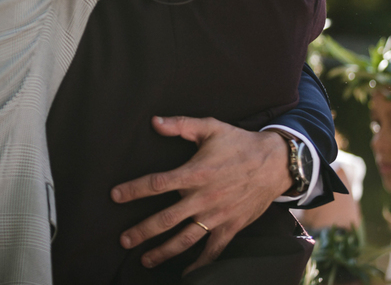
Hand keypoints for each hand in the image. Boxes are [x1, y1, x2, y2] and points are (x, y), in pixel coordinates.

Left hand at [110, 117, 290, 271]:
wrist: (275, 163)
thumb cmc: (239, 143)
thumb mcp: (210, 127)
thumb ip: (180, 125)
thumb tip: (154, 122)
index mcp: (195, 173)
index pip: (157, 183)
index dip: (133, 190)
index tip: (115, 196)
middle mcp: (203, 197)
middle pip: (166, 218)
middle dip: (142, 230)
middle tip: (124, 240)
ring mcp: (217, 215)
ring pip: (185, 238)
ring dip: (164, 251)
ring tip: (145, 259)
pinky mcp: (231, 227)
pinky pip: (214, 251)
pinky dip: (201, 265)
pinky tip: (187, 273)